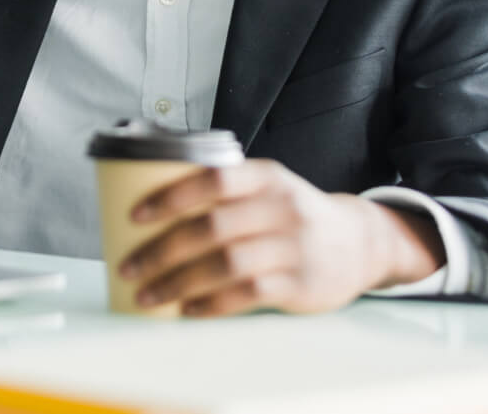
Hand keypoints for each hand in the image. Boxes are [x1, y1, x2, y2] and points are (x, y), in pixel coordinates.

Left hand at [118, 159, 443, 316]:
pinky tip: (187, 310)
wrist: (358, 243)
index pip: (214, 180)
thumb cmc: (293, 215)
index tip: (135, 215)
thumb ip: (224, 192)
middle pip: (213, 227)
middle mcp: (282, 208)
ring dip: (179, 282)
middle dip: (163, 249)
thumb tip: (151, 211)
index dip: (171, 196)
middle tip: (129, 266)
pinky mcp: (299, 284)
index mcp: (266, 176)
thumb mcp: (267, 188)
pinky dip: (212, 304)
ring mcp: (294, 247)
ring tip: (147, 295)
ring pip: (226, 264)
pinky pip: (247, 294)